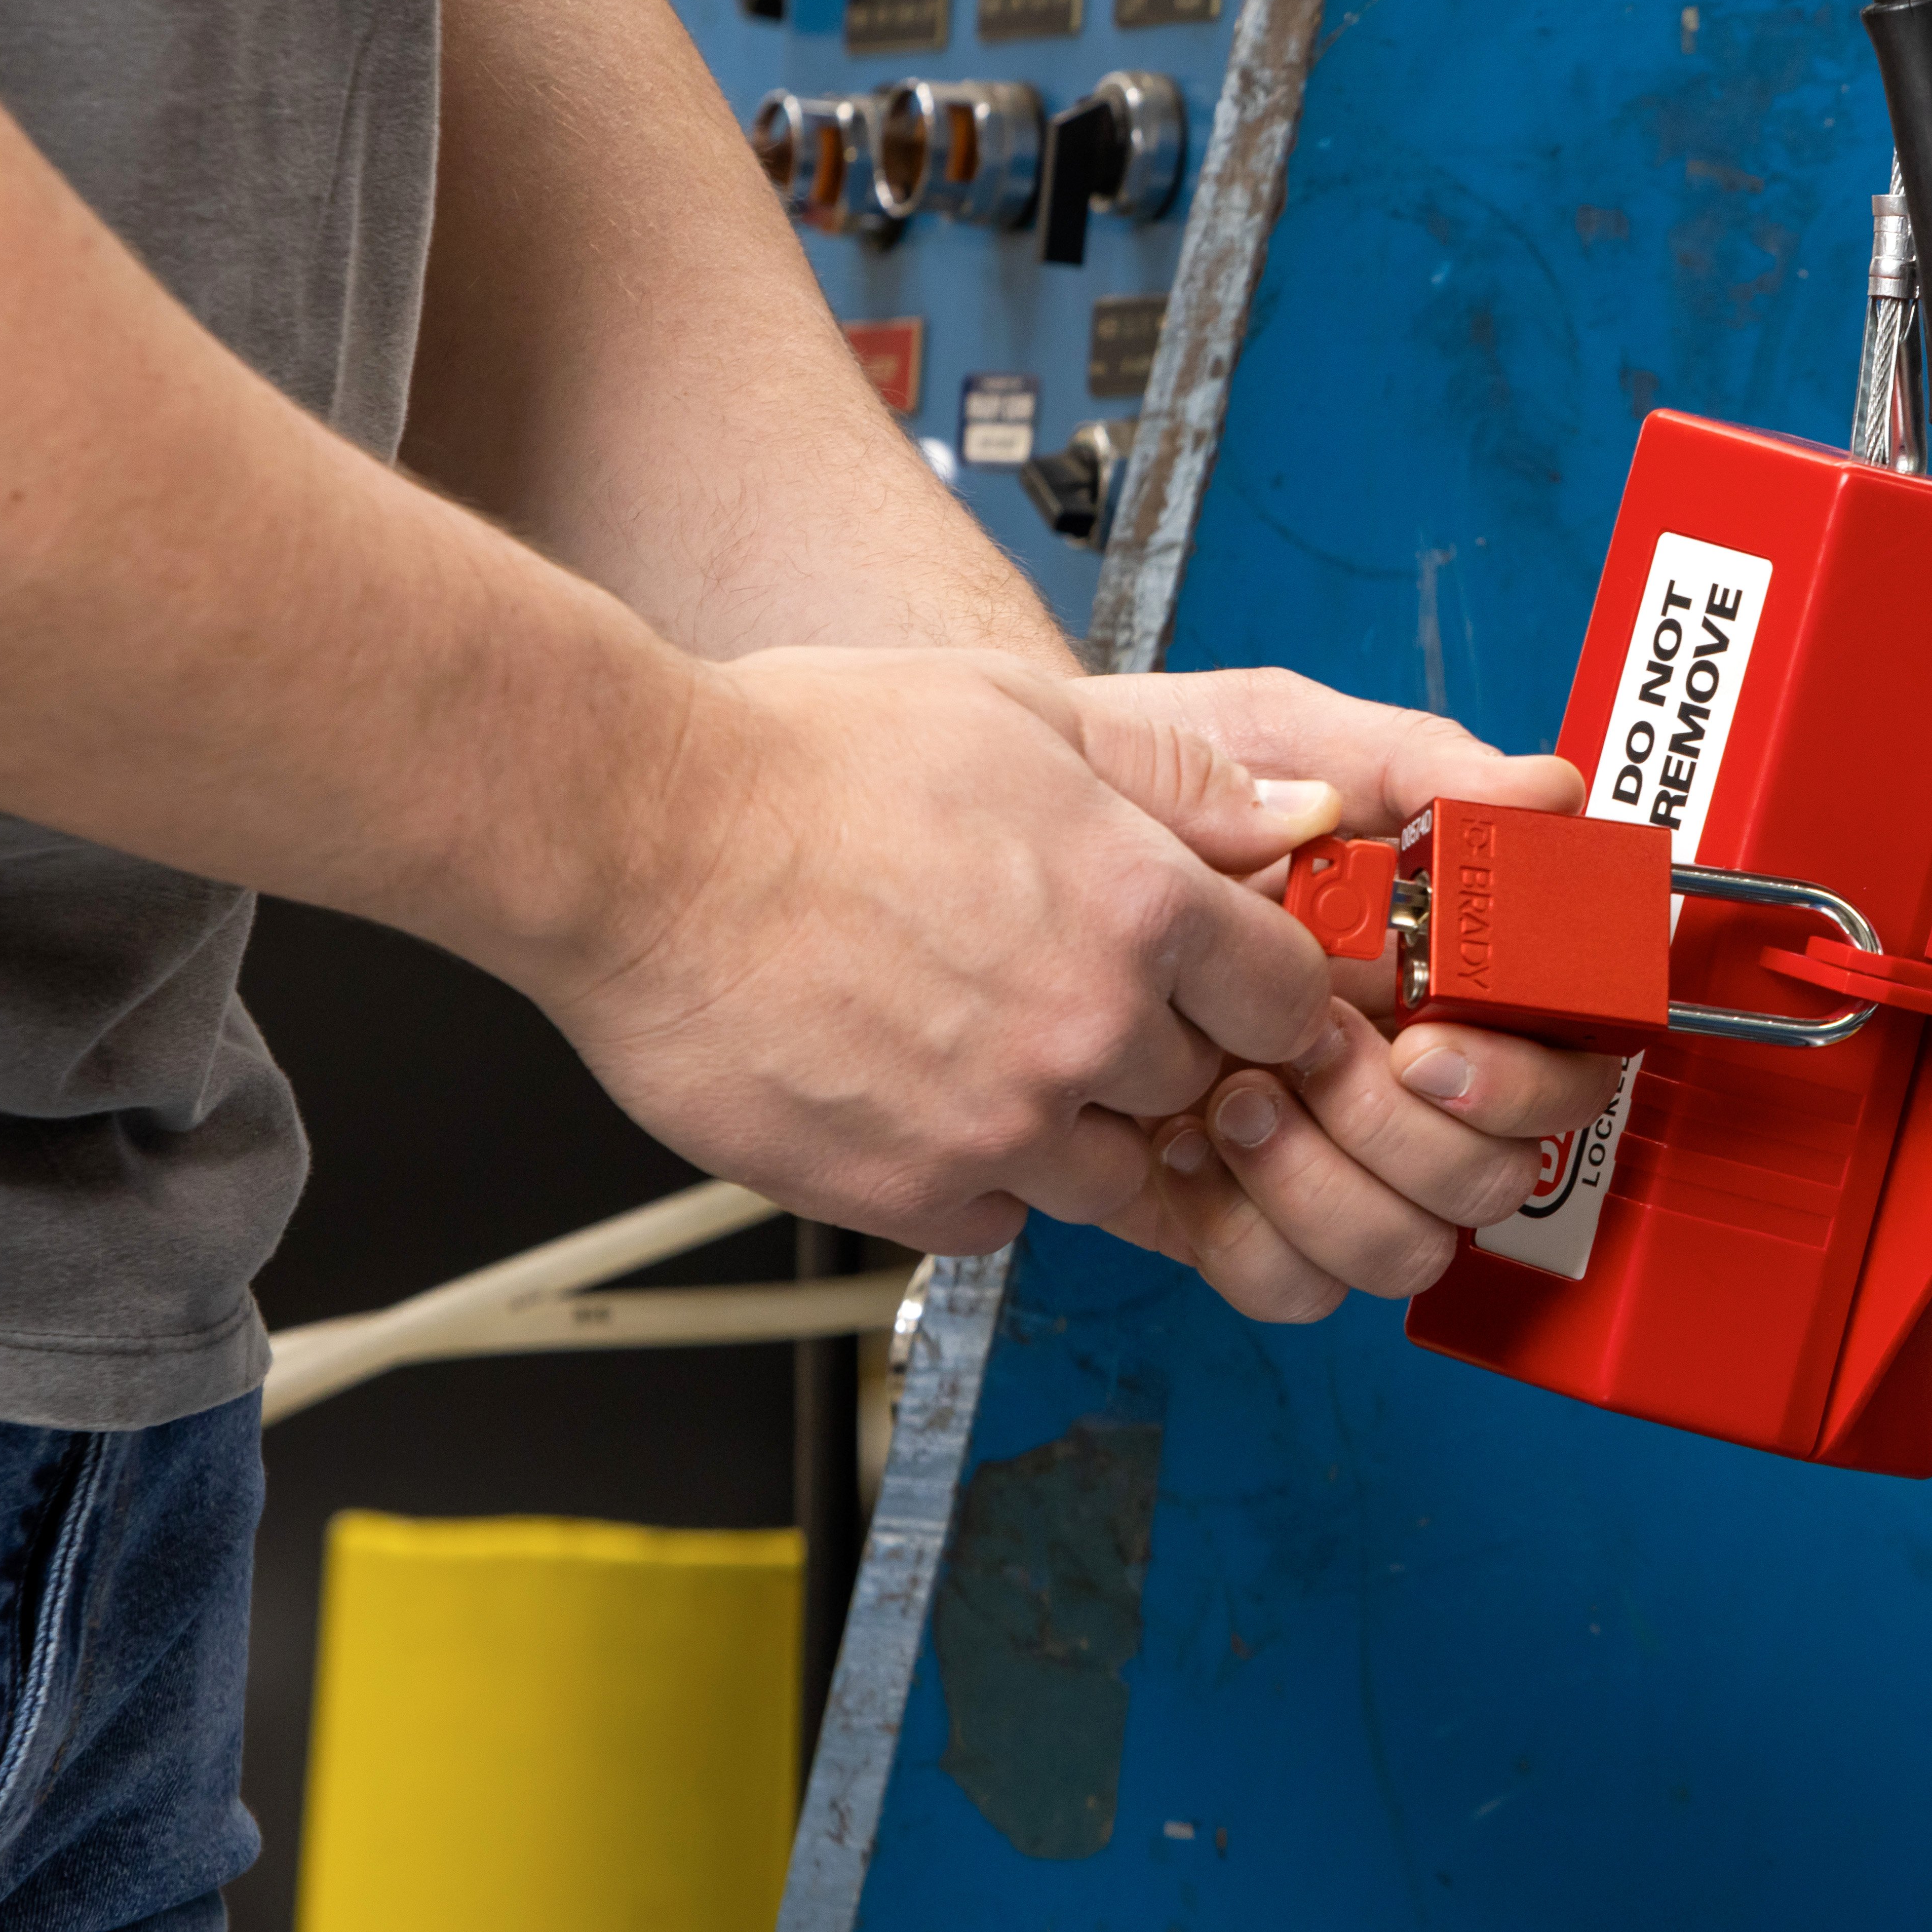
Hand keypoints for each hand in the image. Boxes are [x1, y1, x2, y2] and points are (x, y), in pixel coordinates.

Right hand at [532, 646, 1344, 1251]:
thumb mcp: (1024, 715)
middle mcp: (1085, 1029)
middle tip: (1062, 989)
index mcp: (1137, 907)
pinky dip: (975, 1170)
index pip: (1288, 999)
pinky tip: (916, 1089)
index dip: (1255, 987)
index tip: (1215, 979)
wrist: (638, 834)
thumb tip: (1293, 810)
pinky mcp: (905, 1194)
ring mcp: (998, 1126)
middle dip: (1154, 1048)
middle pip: (1200, 1088)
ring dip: (1067, 1120)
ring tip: (976, 1035)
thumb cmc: (807, 758)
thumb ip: (1179, 777)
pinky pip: (997, 1216)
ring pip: (1106, 1171)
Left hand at [1073, 668, 1628, 1316]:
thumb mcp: (1275, 735)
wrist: (1005, 841)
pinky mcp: (1240, 1214)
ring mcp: (1326, 1151)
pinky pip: (1296, 1285)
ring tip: (1232, 1095)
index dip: (1521, 1077)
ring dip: (1325, 1184)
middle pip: (1497, 1177)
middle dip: (1407, 1132)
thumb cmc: (1149, 788)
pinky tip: (1183, 1150)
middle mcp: (1402, 1075)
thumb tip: (1542, 794)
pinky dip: (1247, 1232)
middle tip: (1313, 1052)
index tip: (1430, 1038)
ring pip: (1406, 1248)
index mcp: (1444, 973)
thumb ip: (1413, 761)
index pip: (1567, 1065)